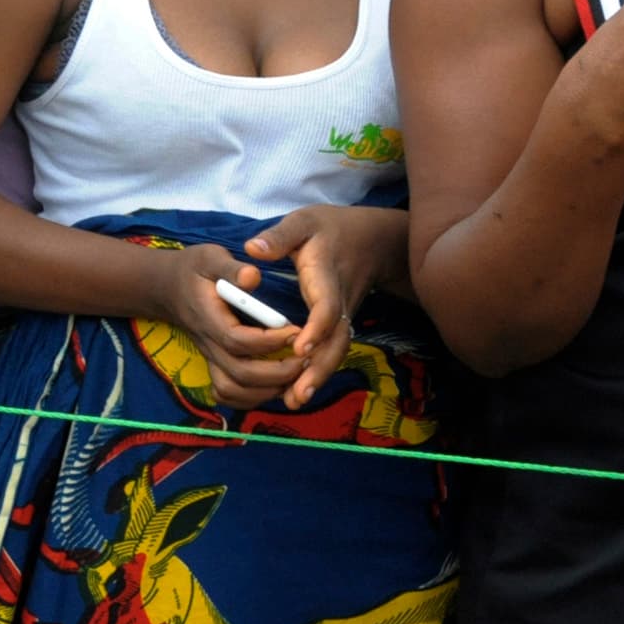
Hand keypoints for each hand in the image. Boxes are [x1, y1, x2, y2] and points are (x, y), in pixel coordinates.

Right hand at [146, 242, 306, 410]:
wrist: (166, 288)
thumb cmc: (193, 270)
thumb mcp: (209, 257)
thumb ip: (230, 268)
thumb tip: (254, 277)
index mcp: (208, 318)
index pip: (237, 340)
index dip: (268, 342)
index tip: (295, 330)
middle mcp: (208, 344)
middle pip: (240, 374)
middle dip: (278, 373)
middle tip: (306, 358)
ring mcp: (210, 358)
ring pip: (235, 390)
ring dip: (268, 389)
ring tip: (295, 373)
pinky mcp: (215, 365)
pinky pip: (229, 394)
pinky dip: (253, 397)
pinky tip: (275, 384)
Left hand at [244, 203, 409, 408]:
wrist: (372, 239)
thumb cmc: (330, 228)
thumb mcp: (303, 222)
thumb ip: (279, 236)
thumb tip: (251, 250)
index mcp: (326, 277)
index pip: (327, 308)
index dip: (317, 328)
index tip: (299, 348)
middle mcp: (338, 302)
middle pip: (336, 341)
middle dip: (319, 369)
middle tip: (298, 395)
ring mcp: (342, 316)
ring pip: (336, 351)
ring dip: (318, 377)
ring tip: (295, 401)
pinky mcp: (339, 323)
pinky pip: (332, 350)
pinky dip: (318, 371)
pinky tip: (298, 391)